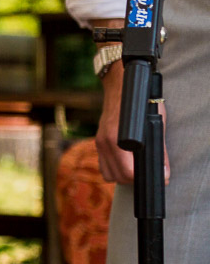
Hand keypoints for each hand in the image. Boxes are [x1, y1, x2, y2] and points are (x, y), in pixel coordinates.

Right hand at [96, 58, 168, 185]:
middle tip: (148, 171)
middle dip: (134, 179)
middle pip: (117, 177)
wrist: (120, 84)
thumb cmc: (139, 101)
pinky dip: (113, 169)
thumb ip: (159, 150)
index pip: (127, 173)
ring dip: (121, 176)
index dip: (144, 177)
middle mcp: (104, 143)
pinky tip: (125, 161)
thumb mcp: (154, 124)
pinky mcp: (98, 141)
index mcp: (116, 140)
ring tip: (136, 168)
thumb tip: (164, 173)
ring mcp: (99, 143)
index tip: (157, 175)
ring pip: (108, 174)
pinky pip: (103, 165)